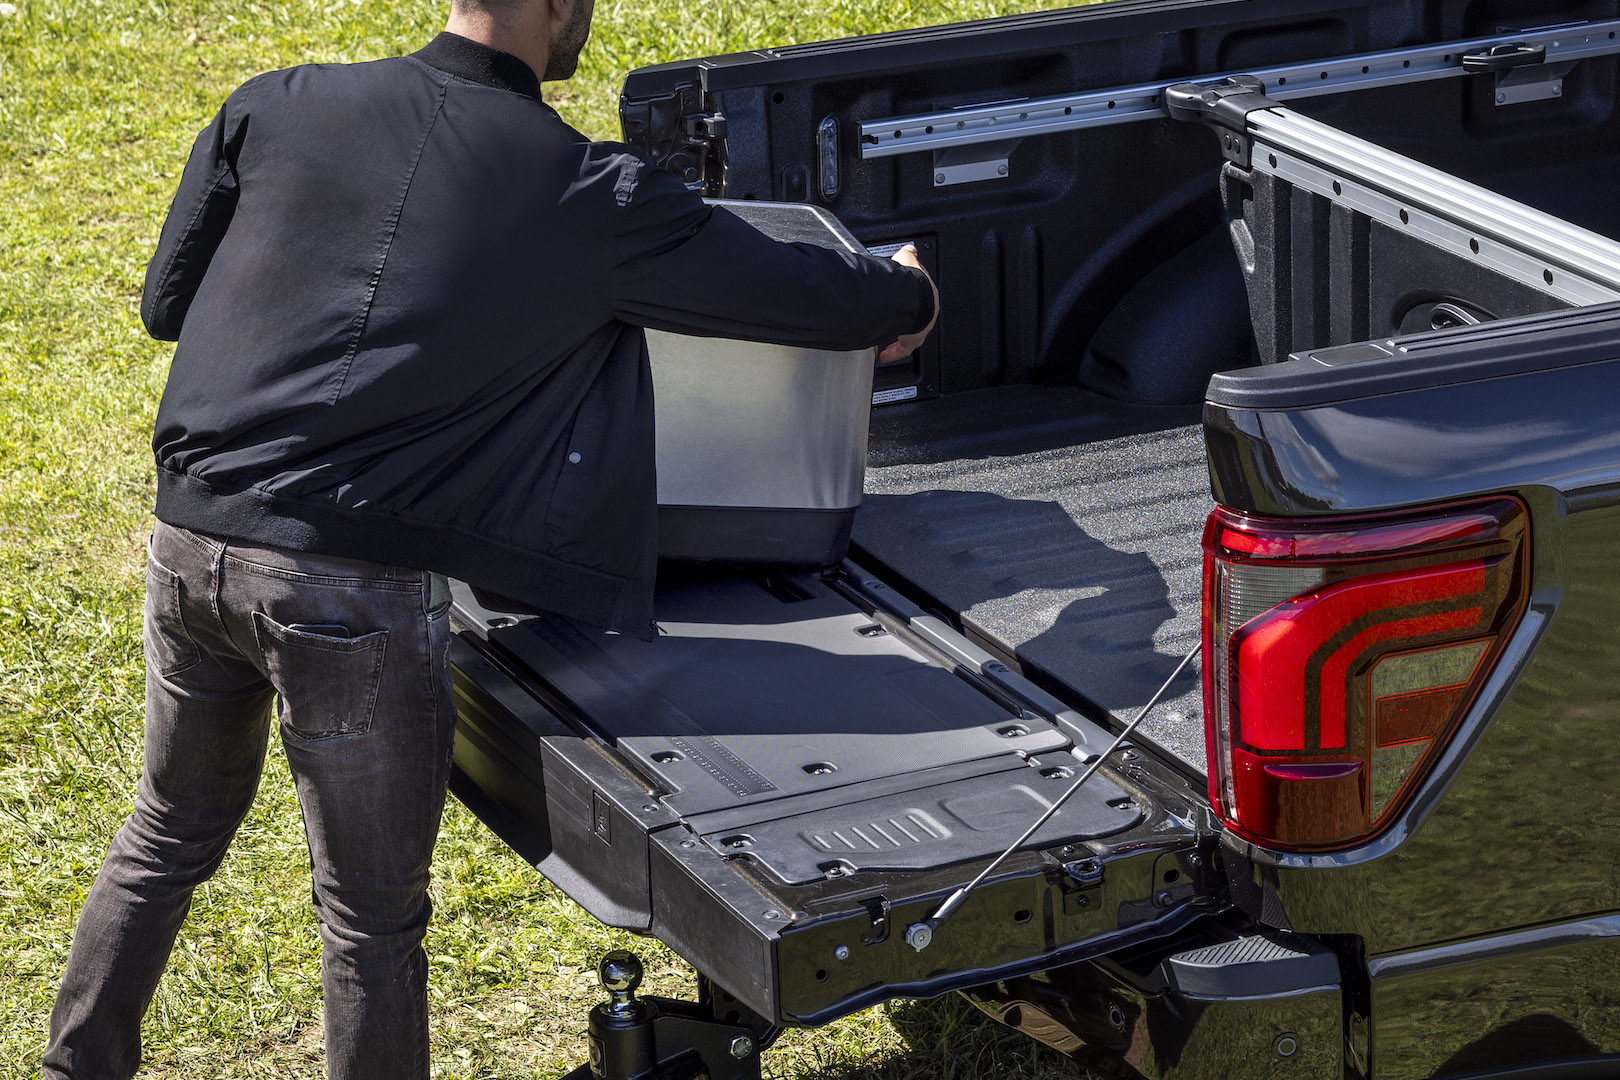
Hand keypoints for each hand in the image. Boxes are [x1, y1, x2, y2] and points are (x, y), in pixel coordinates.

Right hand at [877, 244, 937, 364]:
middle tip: (888, 326)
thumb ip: (907, 256)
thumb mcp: (907, 260)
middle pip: (912, 321)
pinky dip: (891, 352)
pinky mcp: (912, 340)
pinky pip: (901, 349)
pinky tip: (881, 355)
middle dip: (900, 324)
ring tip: (881, 343)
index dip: (907, 304)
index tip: (898, 308)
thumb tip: (909, 249)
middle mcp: (927, 314)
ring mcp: (920, 328)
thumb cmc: (911, 281)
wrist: (912, 298)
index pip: (919, 301)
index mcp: (928, 296)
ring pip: (907, 336)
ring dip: (894, 339)